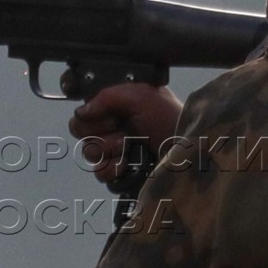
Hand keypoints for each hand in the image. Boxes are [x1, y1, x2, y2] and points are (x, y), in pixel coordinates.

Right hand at [68, 83, 183, 183]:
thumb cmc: (169, 118)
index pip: (82, 106)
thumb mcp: (141, 95)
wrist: (188, 152)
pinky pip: (99, 172)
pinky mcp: (119, 172)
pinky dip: (112, 168)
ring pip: (89, 152)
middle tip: (122, 128)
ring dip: (109, 149)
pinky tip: (128, 163)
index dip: (85, 112)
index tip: (100, 114)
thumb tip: (82, 111)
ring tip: (130, 145)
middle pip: (79, 129)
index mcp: (115, 104)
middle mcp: (112, 125)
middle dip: (100, 130)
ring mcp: (114, 150)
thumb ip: (107, 96)